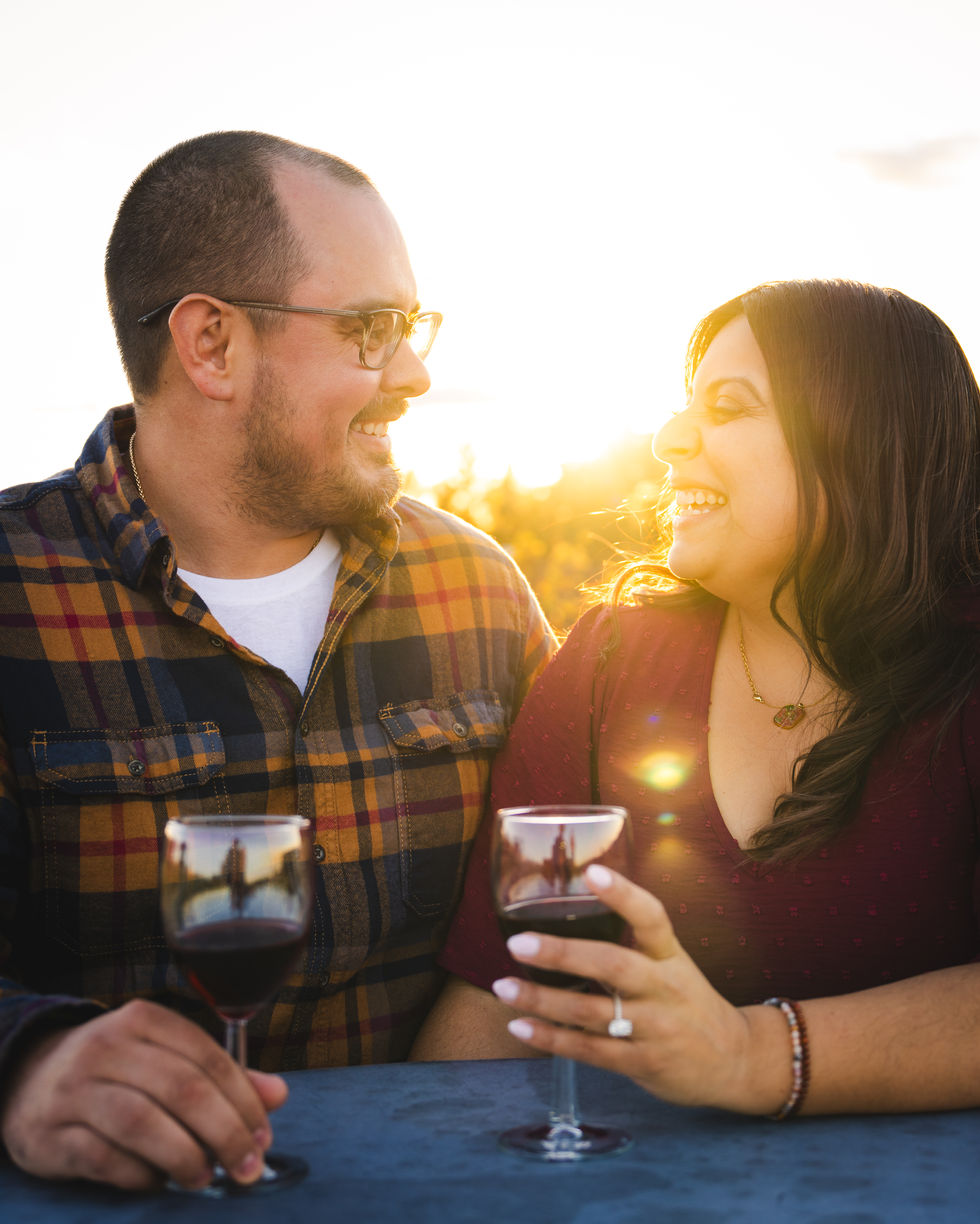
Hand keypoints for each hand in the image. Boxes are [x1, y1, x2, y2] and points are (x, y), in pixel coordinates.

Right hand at [0, 999, 287, 1190]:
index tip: (263, 1135)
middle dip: (224, 1132)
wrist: (30, 1079)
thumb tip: (278, 1095)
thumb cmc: (116, 1069)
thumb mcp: (165, 1057)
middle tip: (247, 1166)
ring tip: (206, 1177)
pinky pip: (104, 1159)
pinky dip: (140, 1175)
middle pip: (181, 1088)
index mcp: (144, 1019)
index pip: (207, 1056)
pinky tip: (159, 1182)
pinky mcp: (53, 1133)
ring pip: (142, 1123)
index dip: (243, 1099)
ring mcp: (76, 1089)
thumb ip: (222, 1075)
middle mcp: (107, 1046)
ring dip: (184, 1156)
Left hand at [490, 866, 787, 1114]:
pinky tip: (520, 1026)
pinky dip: (551, 1039)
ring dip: (542, 1000)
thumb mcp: (672, 965)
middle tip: (517, 944)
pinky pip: (590, 1050)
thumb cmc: (688, 1003)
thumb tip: (570, 913)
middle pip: (613, 965)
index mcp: (671, 956)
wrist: (735, 1061)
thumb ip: (632, 946)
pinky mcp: (643, 1063)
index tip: (592, 872)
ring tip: (504, 987)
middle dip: (563, 954)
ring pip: (592, 1013)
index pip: (652, 918)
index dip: (624, 894)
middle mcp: (664, 988)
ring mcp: (655, 1028)